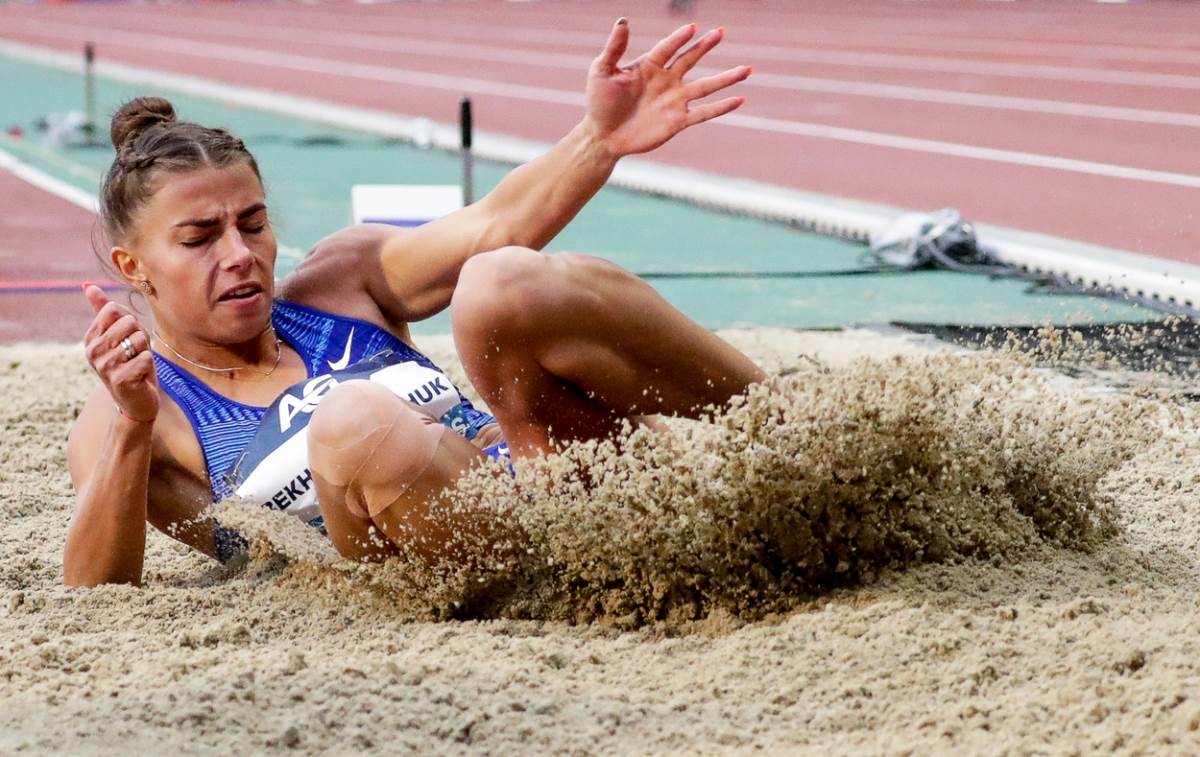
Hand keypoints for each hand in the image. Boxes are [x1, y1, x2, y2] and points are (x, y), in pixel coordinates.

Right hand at [83, 284, 157, 424]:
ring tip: (137, 365)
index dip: (130, 321)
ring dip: (145, 352)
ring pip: (139, 339)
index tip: (127, 338)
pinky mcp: (121, 380)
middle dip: (140, 336)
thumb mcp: (118, 335)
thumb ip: (103, 311)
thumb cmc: (130, 364)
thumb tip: (88, 285)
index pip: (115, 310)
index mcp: (91, 338)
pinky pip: (146, 358)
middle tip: (135, 353)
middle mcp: (93, 351)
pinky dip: (149, 366)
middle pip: (128, 322)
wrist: (136, 401)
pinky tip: (141, 376)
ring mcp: (105, 367)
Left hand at [585, 19, 750, 157]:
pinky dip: (722, 107)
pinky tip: (739, 100)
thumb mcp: (602, 71)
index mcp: (649, 66)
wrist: (603, 136)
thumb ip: (614, 47)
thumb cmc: (599, 102)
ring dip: (726, 78)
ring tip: (747, 69)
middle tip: (721, 32)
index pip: (669, 48)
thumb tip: (623, 20)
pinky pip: (704, 113)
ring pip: (705, 86)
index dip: (680, 38)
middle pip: (691, 59)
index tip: (692, 27)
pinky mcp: (678, 121)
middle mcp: (666, 81)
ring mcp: (674, 101)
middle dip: (705, 46)